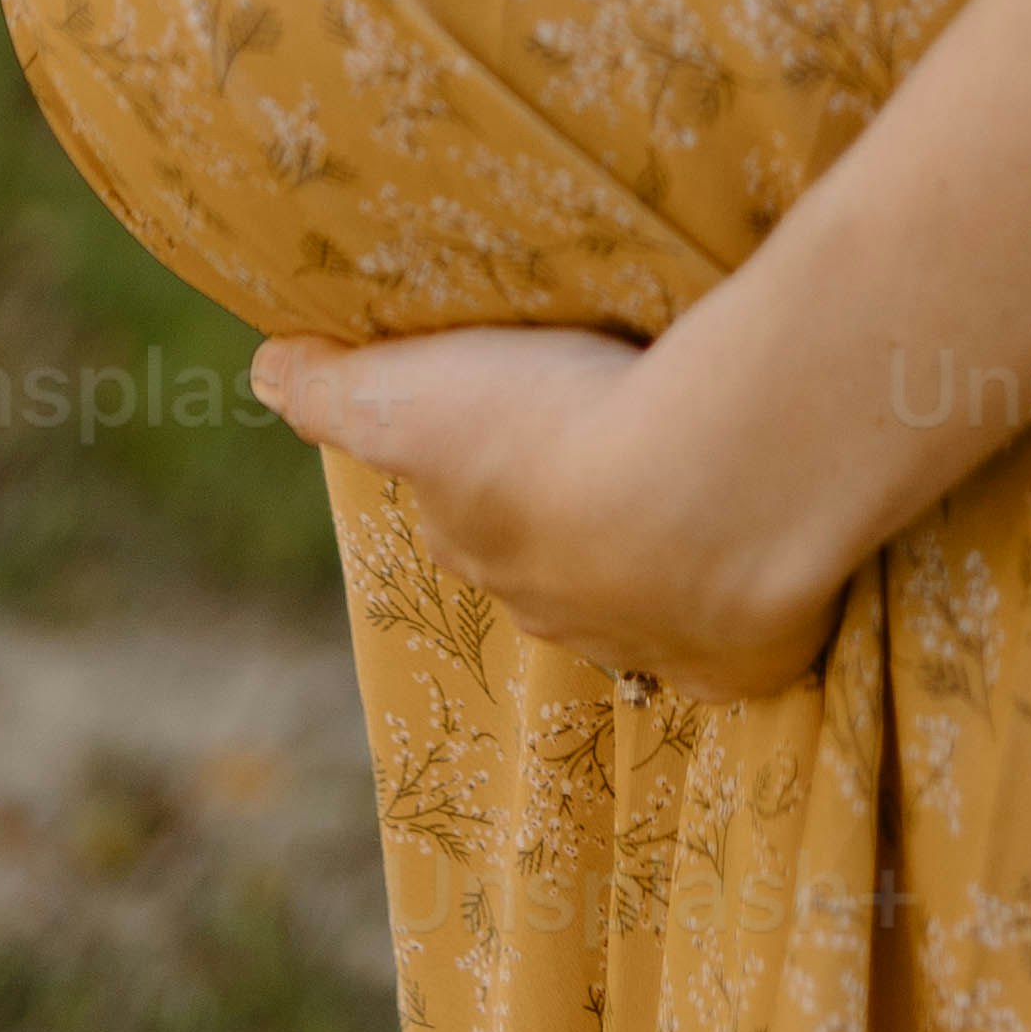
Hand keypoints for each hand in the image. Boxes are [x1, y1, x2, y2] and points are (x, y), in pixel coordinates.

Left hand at [249, 314, 850, 694]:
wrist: (697, 496)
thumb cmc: (550, 428)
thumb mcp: (414, 392)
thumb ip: (335, 387)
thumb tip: (265, 368)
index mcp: (481, 546)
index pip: (463, 510)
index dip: (482, 465)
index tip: (517, 417)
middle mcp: (554, 608)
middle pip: (553, 558)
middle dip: (575, 513)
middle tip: (619, 440)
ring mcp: (651, 644)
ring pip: (643, 598)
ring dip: (664, 551)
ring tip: (702, 481)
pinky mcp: (741, 663)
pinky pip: (737, 646)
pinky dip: (745, 614)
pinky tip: (766, 563)